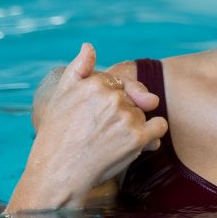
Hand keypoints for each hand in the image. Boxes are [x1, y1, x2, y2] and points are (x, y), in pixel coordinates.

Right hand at [8, 44, 167, 211]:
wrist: (58, 171)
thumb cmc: (57, 134)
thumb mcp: (62, 95)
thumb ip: (79, 68)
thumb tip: (89, 46)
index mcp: (96, 83)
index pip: (119, 84)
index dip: (112, 100)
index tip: (98, 115)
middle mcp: (113, 97)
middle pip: (133, 99)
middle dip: (124, 112)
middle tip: (103, 130)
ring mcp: (126, 117)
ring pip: (144, 113)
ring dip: (136, 125)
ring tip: (112, 140)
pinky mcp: (137, 137)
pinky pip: (159, 126)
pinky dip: (153, 134)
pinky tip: (139, 142)